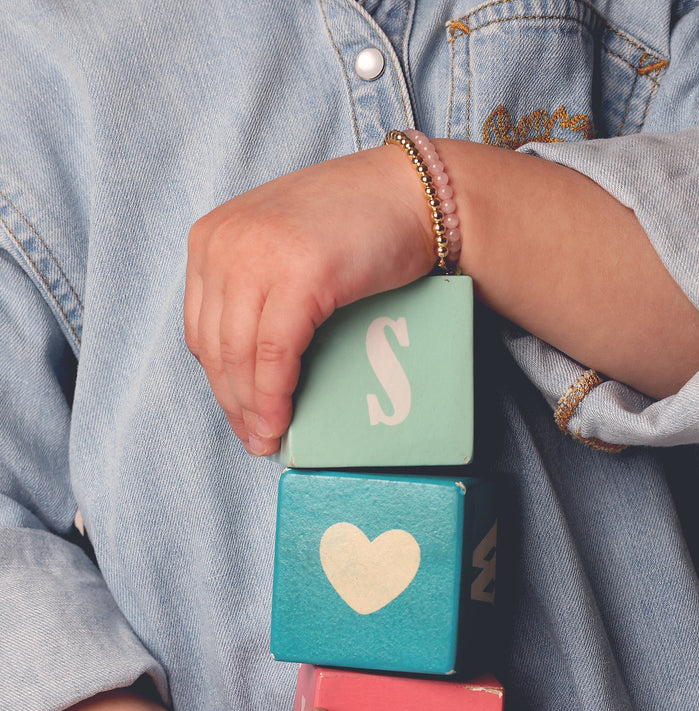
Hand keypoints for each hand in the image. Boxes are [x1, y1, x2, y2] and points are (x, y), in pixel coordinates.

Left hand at [183, 147, 434, 454]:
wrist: (411, 195)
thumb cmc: (357, 225)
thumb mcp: (282, 249)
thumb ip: (253, 291)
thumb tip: (246, 371)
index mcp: (211, 237)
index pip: (201, 328)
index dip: (219, 382)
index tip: (239, 415)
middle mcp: (223, 242)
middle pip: (215, 347)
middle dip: (233, 403)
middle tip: (254, 439)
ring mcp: (257, 256)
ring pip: (240, 355)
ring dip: (252, 407)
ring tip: (268, 439)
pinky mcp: (297, 275)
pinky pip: (275, 354)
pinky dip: (275, 394)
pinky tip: (281, 419)